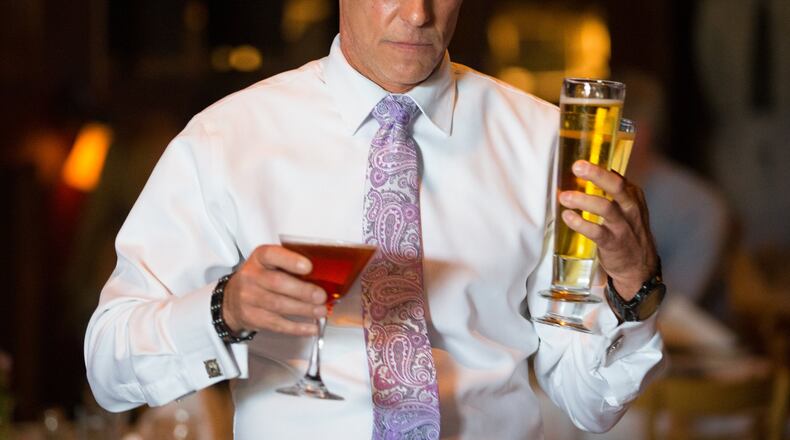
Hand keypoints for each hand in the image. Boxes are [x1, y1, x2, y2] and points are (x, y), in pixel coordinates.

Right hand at [222, 245, 326, 335]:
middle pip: (278, 284)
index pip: (272, 255)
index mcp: (259, 258)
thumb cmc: (259, 278)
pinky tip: (311, 327)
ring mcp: (249, 298)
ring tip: (321, 311)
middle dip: (303, 291)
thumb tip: (325, 276)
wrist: (232, 299)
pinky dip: (297, 328)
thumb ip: (291, 266)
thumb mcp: (270, 264)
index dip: (291, 261)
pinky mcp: (252, 317)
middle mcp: (251, 276)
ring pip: (279, 306)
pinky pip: (277, 324)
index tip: (308, 267)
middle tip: (321, 296)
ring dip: (304, 310)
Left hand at [558, 160, 658, 299]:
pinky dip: (581, 224)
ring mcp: (622, 226)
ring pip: (605, 208)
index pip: (616, 176)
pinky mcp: (613, 243)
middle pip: (616, 186)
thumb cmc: (627, 231)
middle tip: (577, 167)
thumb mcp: (626, 208)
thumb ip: (610, 192)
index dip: (598, 166)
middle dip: (596, 175)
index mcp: (632, 195)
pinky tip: (568, 217)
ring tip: (564, 197)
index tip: (579, 160)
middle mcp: (630, 208)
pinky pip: (597, 232)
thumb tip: (584, 173)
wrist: (639, 266)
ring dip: (583, 200)